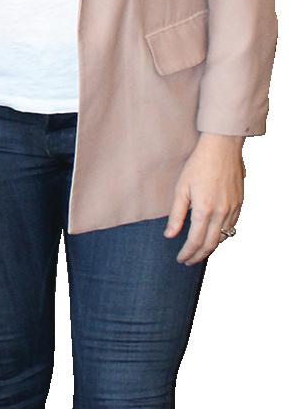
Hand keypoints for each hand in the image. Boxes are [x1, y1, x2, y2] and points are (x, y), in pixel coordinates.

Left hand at [164, 134, 244, 264]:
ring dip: (211, 248)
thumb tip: (170, 235)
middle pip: (211, 244)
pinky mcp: (240, 203)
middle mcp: (221, 212)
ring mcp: (233, 208)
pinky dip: (222, 236)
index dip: (187, 253)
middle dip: (198, 256)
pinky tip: (214, 236)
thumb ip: (176, 215)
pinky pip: (232, 226)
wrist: (222, 147)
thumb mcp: (181, 188)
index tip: (180, 259)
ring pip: (223, 237)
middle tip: (188, 261)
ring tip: (199, 252)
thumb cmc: (199, 164)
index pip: (195, 241)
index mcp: (204, 210)